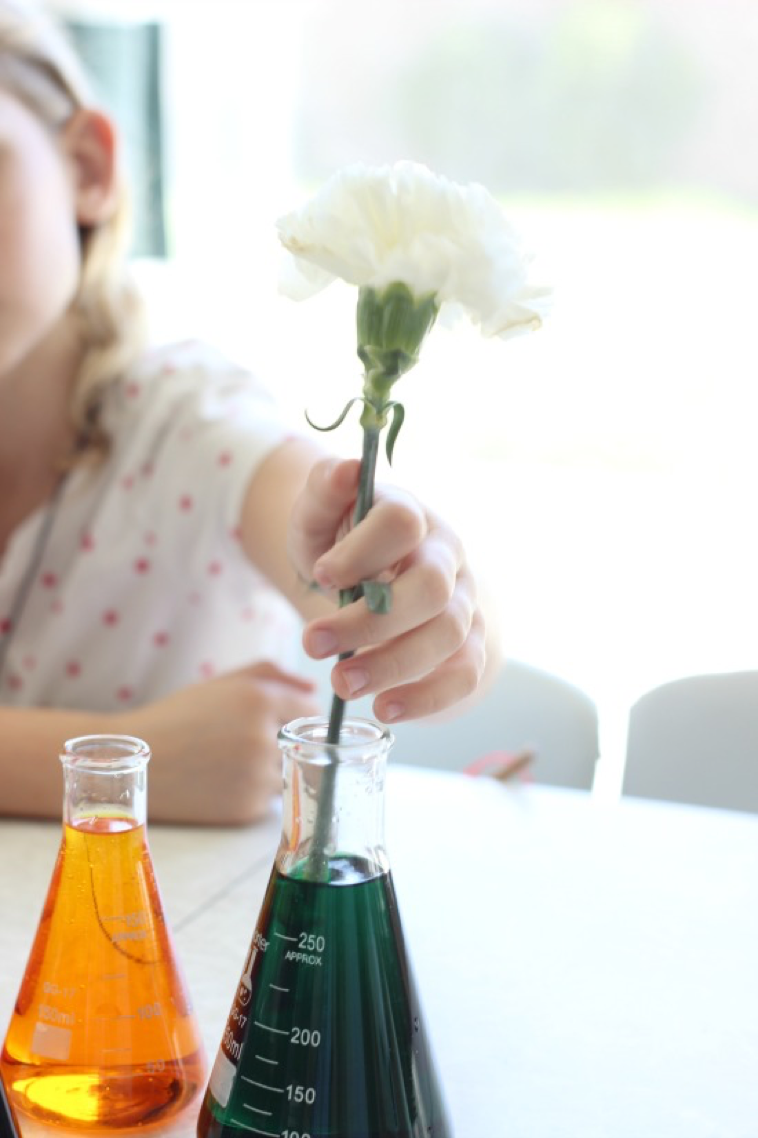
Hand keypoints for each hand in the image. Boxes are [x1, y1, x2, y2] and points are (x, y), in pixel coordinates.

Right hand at [126, 662, 319, 824]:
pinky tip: (224, 780)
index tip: (279, 719)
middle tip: (247, 742)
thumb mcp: (223, 683)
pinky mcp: (246, 808)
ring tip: (232, 760)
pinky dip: (255, 790)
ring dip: (273, 768)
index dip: (297, 715)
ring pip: (290, 772)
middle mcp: (264, 739)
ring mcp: (257, 777)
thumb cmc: (181, 716)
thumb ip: (273, 676)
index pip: (310, 711)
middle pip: (303, 743)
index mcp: (259, 701)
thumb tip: (313, 688)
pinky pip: (270, 798)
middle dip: (285, 742)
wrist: (138, 761)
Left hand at [289, 457, 486, 722]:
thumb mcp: (318, 517)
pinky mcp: (469, 644)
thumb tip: (343, 470)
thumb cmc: (339, 545)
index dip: (361, 551)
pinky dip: (429, 697)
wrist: (373, 579)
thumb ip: (323, 492)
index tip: (319, 576)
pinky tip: (385, 711)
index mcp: (409, 514)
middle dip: (370, 621)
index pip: (402, 521)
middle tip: (313, 644)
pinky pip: (466, 674)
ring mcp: (463, 600)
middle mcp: (445, 554)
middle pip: (429, 586)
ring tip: (342, 685)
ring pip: (447, 633)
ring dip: (393, 665)